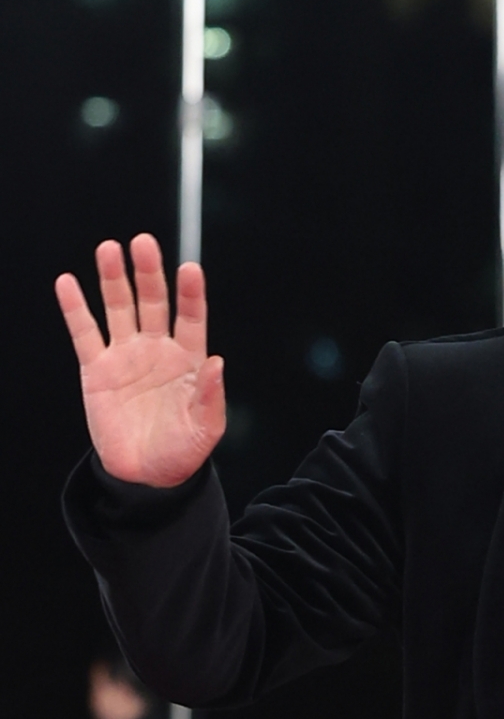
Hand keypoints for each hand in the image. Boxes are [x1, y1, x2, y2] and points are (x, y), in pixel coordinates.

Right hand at [56, 233, 225, 487]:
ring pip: (119, 309)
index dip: (191, 295)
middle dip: (148, 273)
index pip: (191, 319)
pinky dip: (75, 309)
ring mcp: (126, 356)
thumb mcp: (206, 430)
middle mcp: (157, 350)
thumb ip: (212, 397)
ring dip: (114, 280)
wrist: (145, 475)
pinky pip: (84, 333)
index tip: (190, 269)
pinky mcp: (97, 369)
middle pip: (153, 302)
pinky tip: (68, 283)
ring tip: (109, 250)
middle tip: (143, 243)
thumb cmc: (182, 451)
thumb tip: (218, 362)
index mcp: (189, 361)